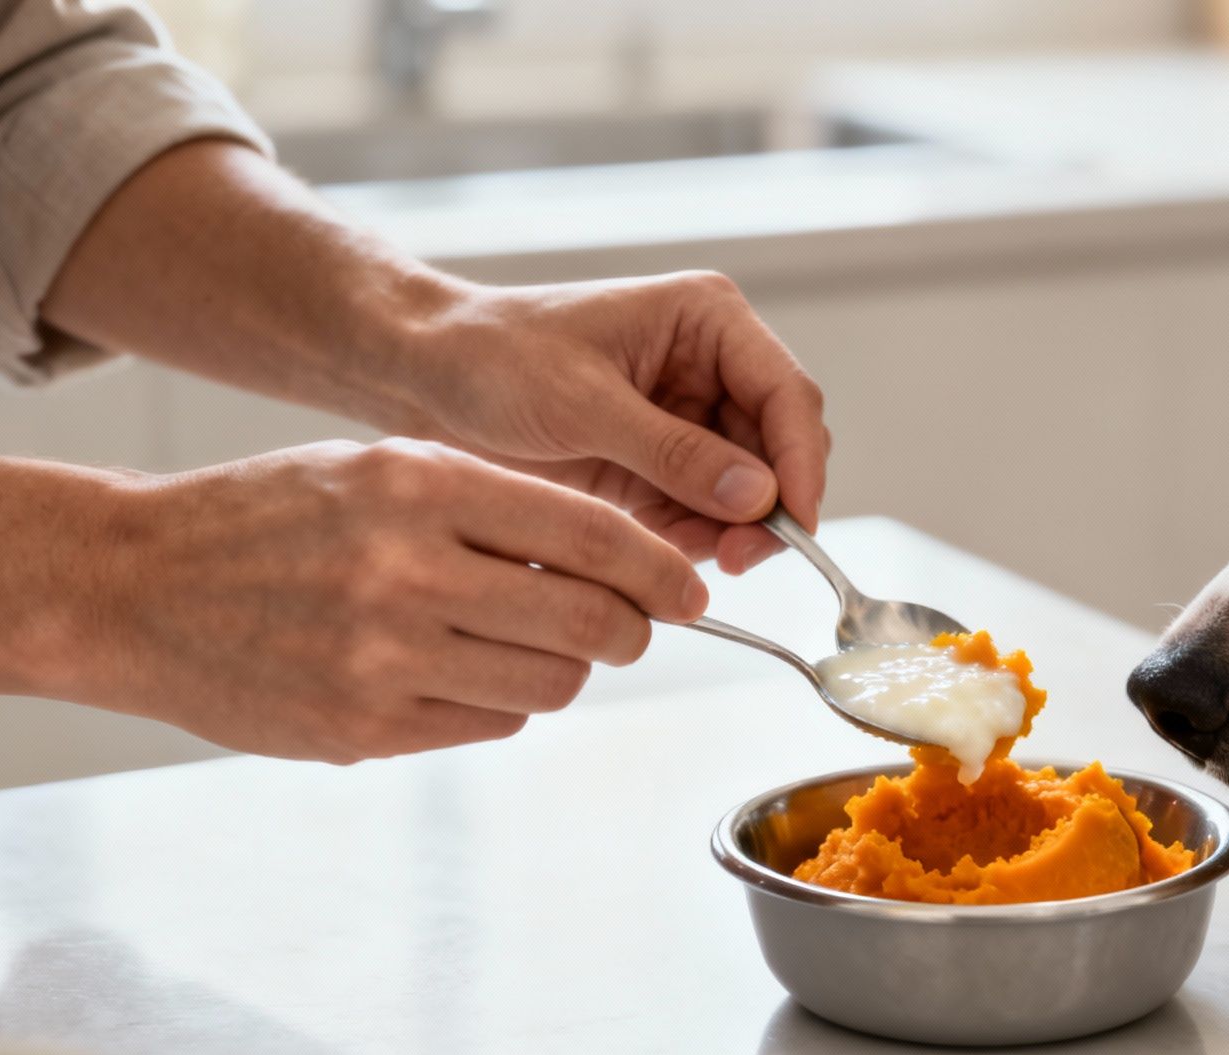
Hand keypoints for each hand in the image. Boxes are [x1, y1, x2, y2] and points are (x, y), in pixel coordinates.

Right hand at [88, 438, 705, 762]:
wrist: (131, 584)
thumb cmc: (268, 517)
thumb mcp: (381, 469)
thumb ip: (492, 504)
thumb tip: (616, 556)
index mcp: (419, 486)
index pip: (591, 534)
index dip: (661, 569)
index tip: (689, 588)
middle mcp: (406, 571)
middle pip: (588, 625)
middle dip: (629, 631)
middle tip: (626, 627)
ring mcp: (382, 659)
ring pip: (548, 687)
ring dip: (562, 671)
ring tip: (527, 644)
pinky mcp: (362, 729)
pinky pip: (487, 725)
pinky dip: (496, 704)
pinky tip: (457, 672)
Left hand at [402, 271, 829, 574]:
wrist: (427, 378)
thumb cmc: (494, 359)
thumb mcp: (584, 405)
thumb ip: (675, 453)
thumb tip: (759, 496)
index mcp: (707, 320)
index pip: (788, 394)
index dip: (801, 463)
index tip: (792, 524)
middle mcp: (712, 365)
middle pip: (781, 447)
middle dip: (767, 507)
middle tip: (740, 559)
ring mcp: (691, 416)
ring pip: (750, 488)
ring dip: (731, 530)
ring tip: (682, 556)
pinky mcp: (664, 462)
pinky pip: (707, 510)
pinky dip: (696, 538)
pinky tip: (661, 551)